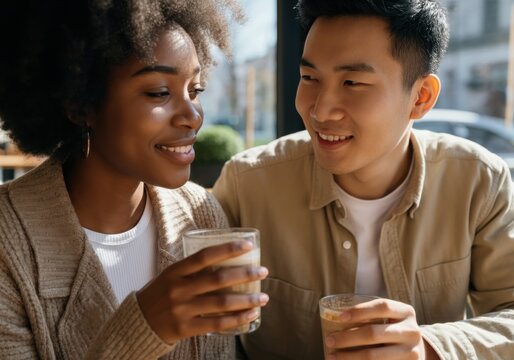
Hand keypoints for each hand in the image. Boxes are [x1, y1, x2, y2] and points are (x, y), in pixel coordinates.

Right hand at [136, 240, 268, 344]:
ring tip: (263, 297)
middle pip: (218, 279)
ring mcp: (182, 309)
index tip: (248, 245)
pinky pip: (217, 324)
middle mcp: (179, 289)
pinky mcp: (185, 328)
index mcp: (175, 271)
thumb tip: (226, 259)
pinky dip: (237, 319)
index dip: (228, 249)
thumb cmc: (160, 295)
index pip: (204, 255)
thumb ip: (193, 270)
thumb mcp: (170, 276)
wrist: (137, 323)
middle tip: (263, 271)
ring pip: (221, 303)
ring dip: (247, 299)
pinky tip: (251, 314)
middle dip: (245, 274)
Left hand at [324, 298, 438, 359]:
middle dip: (347, 338)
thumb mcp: (390, 318)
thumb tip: (333, 315)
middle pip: (373, 333)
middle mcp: (412, 331)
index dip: (360, 310)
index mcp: (406, 312)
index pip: (382, 306)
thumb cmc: (393, 329)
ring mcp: (412, 353)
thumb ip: (371, 315)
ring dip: (348, 357)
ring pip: (373, 356)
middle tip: (329, 340)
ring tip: (331, 356)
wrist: (418, 351)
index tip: (340, 317)